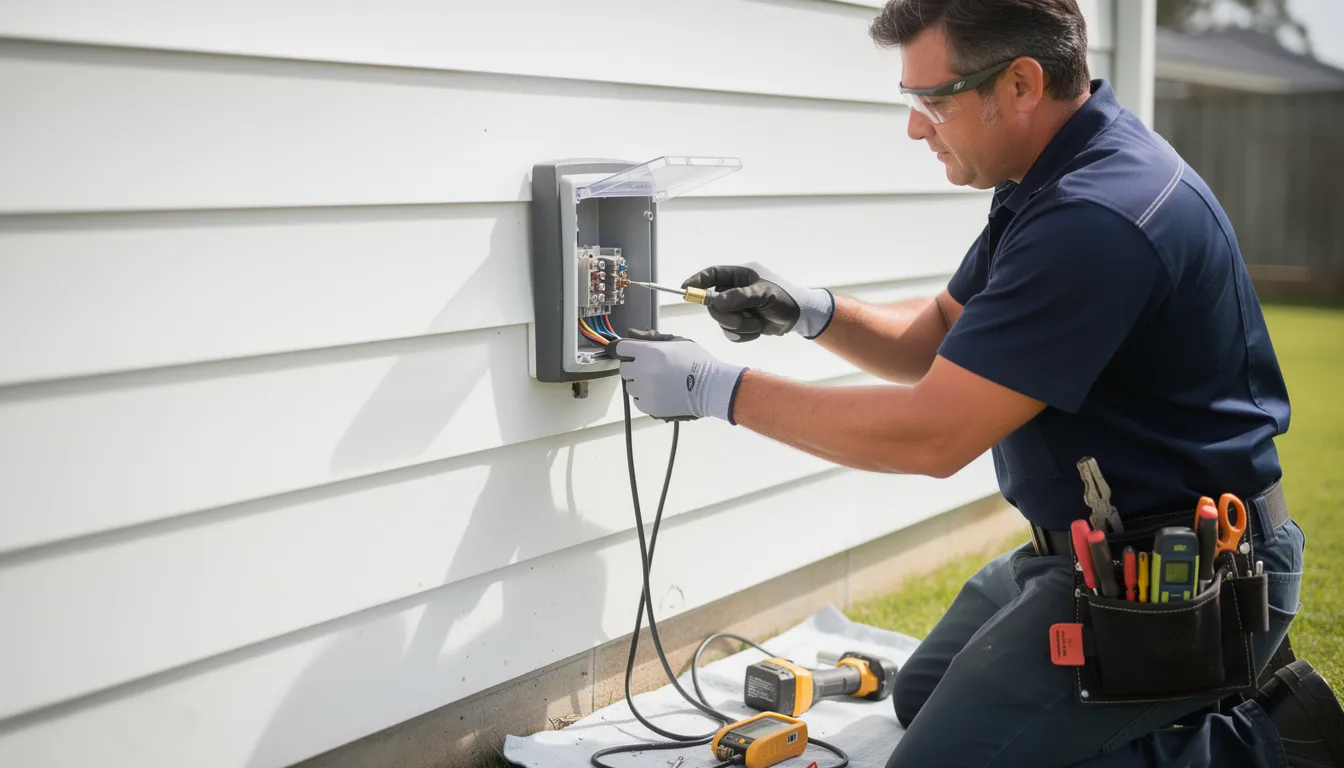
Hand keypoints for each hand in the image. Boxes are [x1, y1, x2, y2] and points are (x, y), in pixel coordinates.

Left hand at [610, 329, 748, 423]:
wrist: (711, 387)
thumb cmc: (697, 362)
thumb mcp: (676, 341)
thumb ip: (651, 337)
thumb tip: (630, 333)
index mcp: (648, 352)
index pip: (621, 348)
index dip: (628, 350)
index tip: (635, 353)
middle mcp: (642, 371)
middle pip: (624, 369)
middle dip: (635, 367)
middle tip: (652, 369)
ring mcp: (645, 390)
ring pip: (630, 386)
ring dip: (639, 384)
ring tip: (659, 382)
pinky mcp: (649, 406)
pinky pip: (638, 401)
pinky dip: (645, 398)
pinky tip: (661, 393)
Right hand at [682, 262, 833, 341]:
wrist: (801, 317)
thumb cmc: (785, 298)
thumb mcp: (763, 294)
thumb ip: (739, 297)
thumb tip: (716, 302)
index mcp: (740, 275)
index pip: (712, 275)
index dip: (697, 281)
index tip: (684, 289)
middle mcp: (735, 290)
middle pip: (713, 304)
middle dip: (727, 315)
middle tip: (742, 318)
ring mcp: (738, 308)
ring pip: (722, 321)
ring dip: (739, 326)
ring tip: (757, 322)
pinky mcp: (742, 323)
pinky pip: (731, 333)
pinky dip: (744, 334)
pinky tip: (758, 329)